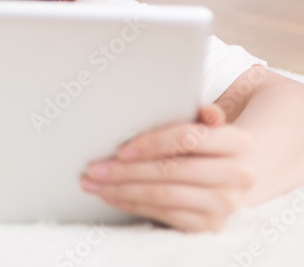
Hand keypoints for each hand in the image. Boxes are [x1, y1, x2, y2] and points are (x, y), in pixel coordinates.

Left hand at [80, 104, 256, 231]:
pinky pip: (164, 214)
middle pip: (172, 170)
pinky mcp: (210, 225)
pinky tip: (111, 195)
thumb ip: (198, 115)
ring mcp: (226, 203)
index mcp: (239, 143)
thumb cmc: (204, 145)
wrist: (228, 177)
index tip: (120, 150)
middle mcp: (240, 175)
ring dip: (122, 188)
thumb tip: (203, 109)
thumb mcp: (203, 126)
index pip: (189, 139)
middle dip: (126, 170)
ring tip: (93, 182)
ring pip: (164, 194)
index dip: (153, 144)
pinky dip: (132, 204)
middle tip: (94, 168)